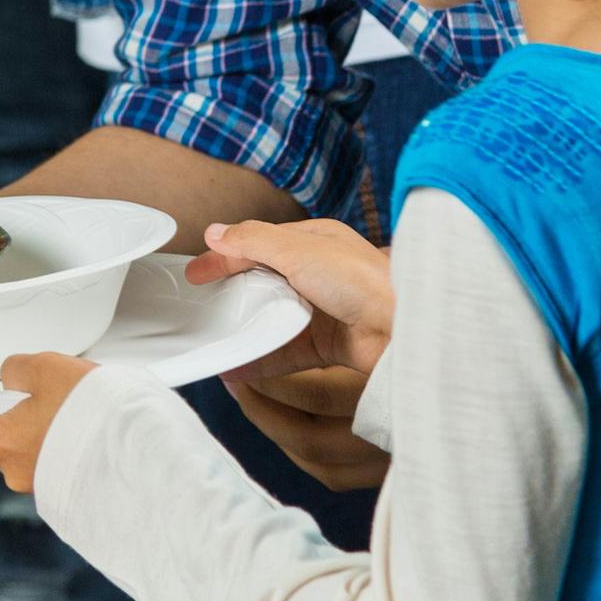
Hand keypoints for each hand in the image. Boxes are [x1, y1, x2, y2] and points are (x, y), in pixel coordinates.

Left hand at [0, 351, 98, 490]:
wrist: (145, 458)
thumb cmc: (94, 414)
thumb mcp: (49, 369)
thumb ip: (18, 370)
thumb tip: (12, 378)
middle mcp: (14, 468)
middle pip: (1, 432)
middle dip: (22, 411)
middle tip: (58, 392)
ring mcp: (45, 481)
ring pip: (38, 441)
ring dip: (56, 423)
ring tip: (90, 404)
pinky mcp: (74, 487)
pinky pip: (65, 455)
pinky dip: (76, 439)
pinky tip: (99, 426)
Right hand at [195, 216, 397, 490]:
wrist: (404, 330)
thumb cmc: (363, 282)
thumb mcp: (299, 248)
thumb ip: (252, 241)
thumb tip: (215, 233)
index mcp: (315, 241)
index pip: (259, 245)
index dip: (224, 256)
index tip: (195, 273)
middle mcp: (320, 274)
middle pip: (264, 283)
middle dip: (232, 295)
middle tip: (200, 308)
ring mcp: (324, 311)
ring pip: (272, 318)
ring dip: (244, 329)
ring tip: (214, 339)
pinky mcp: (328, 346)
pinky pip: (285, 352)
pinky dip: (260, 359)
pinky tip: (236, 366)